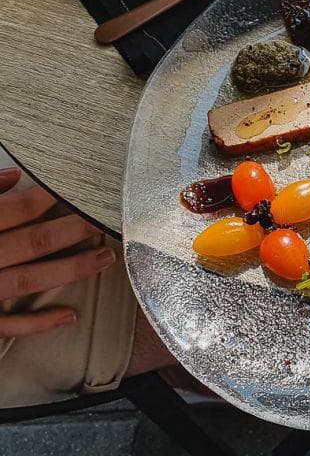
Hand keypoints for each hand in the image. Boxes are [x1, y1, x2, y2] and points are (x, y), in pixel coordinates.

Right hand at [0, 166, 109, 337]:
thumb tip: (11, 176)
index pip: (15, 210)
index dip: (50, 199)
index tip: (81, 189)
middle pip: (32, 242)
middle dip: (73, 231)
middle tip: (108, 220)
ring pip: (28, 279)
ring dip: (70, 270)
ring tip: (104, 258)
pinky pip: (5, 324)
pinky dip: (38, 322)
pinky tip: (69, 315)